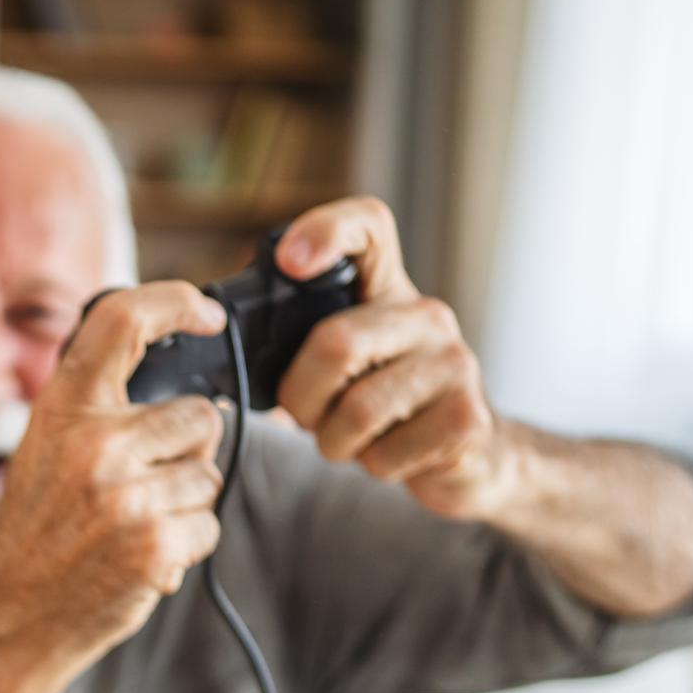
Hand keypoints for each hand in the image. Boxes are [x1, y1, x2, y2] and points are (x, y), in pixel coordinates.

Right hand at [0, 281, 227, 672]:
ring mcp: (125, 495)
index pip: (122, 321)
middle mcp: (94, 443)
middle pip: (200, 415)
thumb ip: (99, 415)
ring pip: (208, 474)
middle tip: (143, 486)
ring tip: (133, 527)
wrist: (11, 619)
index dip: (175, 302)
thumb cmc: (35, 536)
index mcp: (62, 410)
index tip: (206, 314)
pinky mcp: (154, 544)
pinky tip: (141, 558)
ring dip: (185, 503)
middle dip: (188, 451)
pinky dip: (185, 545)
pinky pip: (208, 524)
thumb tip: (193, 398)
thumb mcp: (45, 453)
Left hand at [276, 196, 513, 520]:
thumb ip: (300, 339)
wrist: (464, 452)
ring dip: (334, 442)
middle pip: (336, 343)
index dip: (327, 230)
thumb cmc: (382, 403)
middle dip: (302, 397)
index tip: (289, 262)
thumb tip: (225, 332)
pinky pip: (386, 454)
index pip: (368, 226)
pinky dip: (371, 466)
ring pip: (358, 410)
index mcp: (388, 292)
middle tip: (310, 417)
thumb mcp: (344, 361)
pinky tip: (390, 454)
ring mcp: (455, 363)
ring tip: (352, 440)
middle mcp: (428, 316)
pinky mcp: (468, 417)